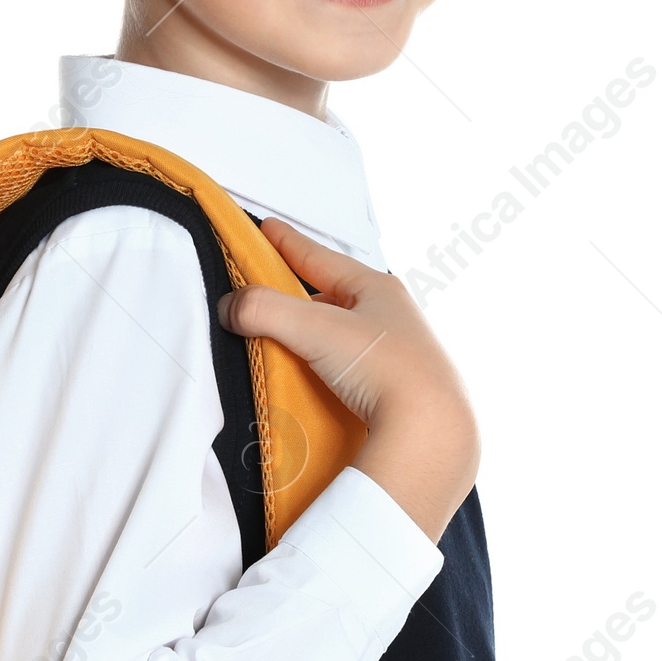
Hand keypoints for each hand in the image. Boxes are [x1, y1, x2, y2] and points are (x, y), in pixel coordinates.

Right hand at [218, 218, 479, 543]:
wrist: (430, 432)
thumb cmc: (388, 371)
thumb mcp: (315, 328)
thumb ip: (264, 310)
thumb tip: (231, 307)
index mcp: (378, 289)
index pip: (320, 257)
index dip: (288, 243)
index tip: (267, 229)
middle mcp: (391, 316)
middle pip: (332, 294)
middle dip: (299, 292)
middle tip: (267, 288)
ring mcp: (396, 352)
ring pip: (341, 332)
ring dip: (312, 333)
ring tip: (283, 339)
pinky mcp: (393, 388)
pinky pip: (348, 366)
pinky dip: (324, 364)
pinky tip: (311, 376)